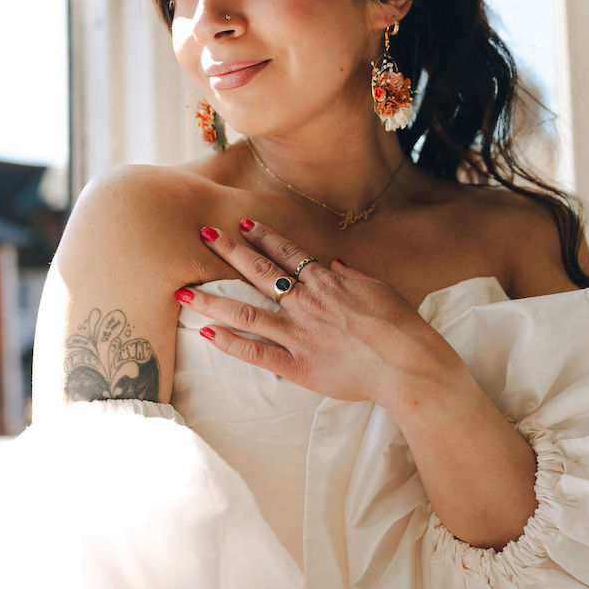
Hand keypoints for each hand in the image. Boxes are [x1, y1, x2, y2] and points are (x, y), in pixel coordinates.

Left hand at [175, 218, 447, 404]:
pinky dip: (230, 342)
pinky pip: (256, 352)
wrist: (407, 363)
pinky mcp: (297, 365)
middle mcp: (305, 303)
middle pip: (259, 272)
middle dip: (228, 251)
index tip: (241, 223)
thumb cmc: (399, 324)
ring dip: (211, 300)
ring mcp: (297, 333)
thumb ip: (351, 275)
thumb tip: (334, 263)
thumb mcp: (377, 288)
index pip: (287, 253)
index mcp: (326, 282)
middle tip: (203, 234)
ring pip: (245, 311)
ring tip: (182, 291)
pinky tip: (207, 333)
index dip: (263, 236)